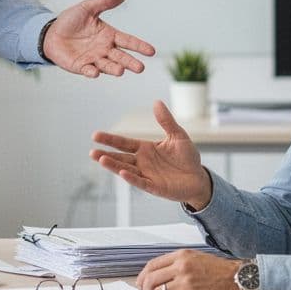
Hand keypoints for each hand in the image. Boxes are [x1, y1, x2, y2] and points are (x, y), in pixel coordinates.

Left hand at [42, 0, 154, 77]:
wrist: (50, 32)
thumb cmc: (71, 20)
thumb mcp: (88, 8)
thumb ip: (106, 1)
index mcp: (109, 35)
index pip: (128, 41)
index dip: (139, 46)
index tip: (151, 51)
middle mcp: (104, 49)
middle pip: (121, 57)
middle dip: (130, 62)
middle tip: (140, 68)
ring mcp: (93, 59)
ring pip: (107, 66)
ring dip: (114, 69)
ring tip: (121, 71)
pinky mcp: (80, 67)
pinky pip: (88, 70)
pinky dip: (92, 72)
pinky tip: (95, 72)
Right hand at [90, 100, 212, 209]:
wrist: (199, 178)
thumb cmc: (187, 157)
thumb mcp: (178, 135)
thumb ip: (166, 120)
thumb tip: (156, 102)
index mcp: (145, 148)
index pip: (124, 143)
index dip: (111, 139)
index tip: (95, 135)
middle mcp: (142, 162)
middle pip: (120, 157)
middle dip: (106, 154)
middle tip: (92, 151)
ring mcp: (147, 175)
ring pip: (126, 169)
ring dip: (113, 165)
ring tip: (100, 159)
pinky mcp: (154, 187)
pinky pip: (140, 181)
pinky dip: (131, 177)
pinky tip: (122, 172)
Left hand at [138, 250, 248, 289]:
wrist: (236, 279)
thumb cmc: (216, 269)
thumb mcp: (194, 256)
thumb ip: (175, 262)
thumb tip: (155, 274)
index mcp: (181, 256)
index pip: (152, 265)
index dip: (142, 276)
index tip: (140, 283)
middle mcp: (182, 268)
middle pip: (151, 280)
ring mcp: (186, 284)